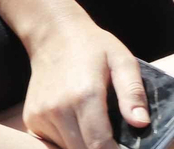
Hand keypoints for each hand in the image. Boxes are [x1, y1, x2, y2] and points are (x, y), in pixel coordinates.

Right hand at [21, 16, 146, 148]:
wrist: (54, 36)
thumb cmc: (94, 47)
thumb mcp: (122, 61)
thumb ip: (133, 93)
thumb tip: (141, 123)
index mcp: (85, 95)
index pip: (99, 144)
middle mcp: (58, 109)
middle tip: (115, 141)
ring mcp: (41, 116)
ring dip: (84, 145)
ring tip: (97, 128)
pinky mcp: (31, 119)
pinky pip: (52, 142)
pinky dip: (68, 140)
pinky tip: (79, 124)